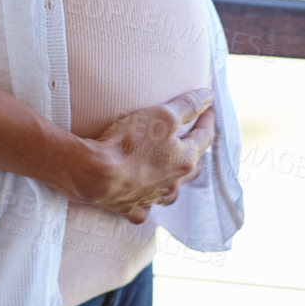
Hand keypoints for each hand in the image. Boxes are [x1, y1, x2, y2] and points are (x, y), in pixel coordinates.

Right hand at [66, 88, 215, 223]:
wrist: (96, 175)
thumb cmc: (130, 144)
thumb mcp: (163, 116)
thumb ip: (187, 106)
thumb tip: (208, 97)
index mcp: (185, 161)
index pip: (204, 136)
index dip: (207, 119)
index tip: (207, 105)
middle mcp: (173, 183)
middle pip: (192, 166)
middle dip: (195, 149)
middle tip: (192, 135)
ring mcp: (152, 198)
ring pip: (172, 190)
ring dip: (175, 178)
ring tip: (172, 167)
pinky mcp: (131, 208)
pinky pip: (144, 208)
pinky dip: (147, 202)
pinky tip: (143, 197)